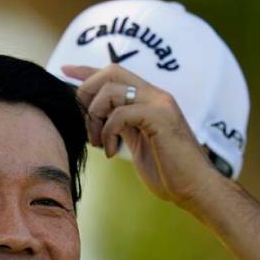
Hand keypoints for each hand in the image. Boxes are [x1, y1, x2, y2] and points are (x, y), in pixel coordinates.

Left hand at [62, 63, 220, 206]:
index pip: (115, 73)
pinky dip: (109, 132)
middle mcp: (156, 95)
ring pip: (111, 92)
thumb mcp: (137, 142)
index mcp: (151, 99)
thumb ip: (122, 125)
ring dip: (95, 118)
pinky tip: (114, 152)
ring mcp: (160, 104)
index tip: (64, 71)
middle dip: (87, 93)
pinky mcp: (160, 118)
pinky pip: (120, 114)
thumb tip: (96, 118)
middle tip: (84, 123)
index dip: (87, 70)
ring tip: (100, 144)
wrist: (195, 189)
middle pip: (111, 72)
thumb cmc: (168, 172)